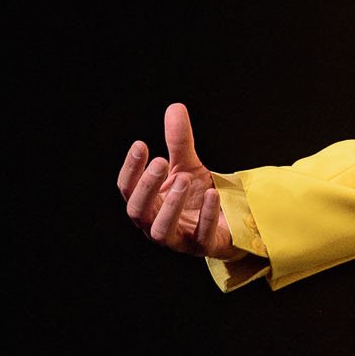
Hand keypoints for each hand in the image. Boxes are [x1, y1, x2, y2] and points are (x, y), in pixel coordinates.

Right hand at [117, 103, 239, 259]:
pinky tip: (213, 194)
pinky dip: (206, 216)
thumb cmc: (197, 196)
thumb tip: (175, 108)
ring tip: (185, 178)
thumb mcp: (187, 165)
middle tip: (161, 161)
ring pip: (162, 230)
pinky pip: (201, 237)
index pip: (127, 189)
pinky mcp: (202, 248)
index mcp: (147, 203)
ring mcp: (177, 240)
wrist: (227, 222)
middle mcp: (155, 224)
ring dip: (171, 204)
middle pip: (138, 211)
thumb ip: (179, 142)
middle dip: (147, 186)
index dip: (131, 169)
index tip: (141, 145)